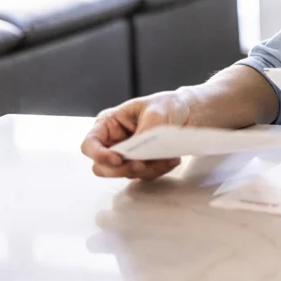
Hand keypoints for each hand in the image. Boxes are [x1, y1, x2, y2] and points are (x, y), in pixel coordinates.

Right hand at [80, 89, 195, 180]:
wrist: (189, 113)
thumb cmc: (166, 105)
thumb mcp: (154, 113)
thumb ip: (142, 134)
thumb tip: (135, 153)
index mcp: (109, 124)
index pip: (90, 144)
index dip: (99, 155)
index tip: (117, 159)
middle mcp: (114, 142)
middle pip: (103, 167)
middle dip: (122, 168)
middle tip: (141, 165)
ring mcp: (127, 155)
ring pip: (125, 174)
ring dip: (146, 170)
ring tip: (167, 158)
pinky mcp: (142, 164)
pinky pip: (144, 175)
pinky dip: (158, 170)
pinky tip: (172, 160)